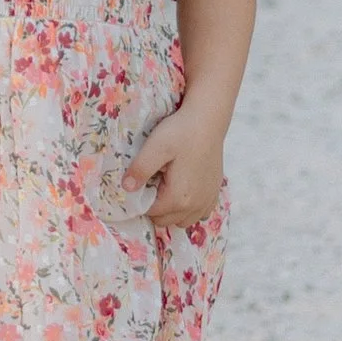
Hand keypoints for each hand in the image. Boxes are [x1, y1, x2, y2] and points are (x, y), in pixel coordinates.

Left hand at [124, 100, 228, 230]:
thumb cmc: (181, 131)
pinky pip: (199, 213)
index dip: (140, 201)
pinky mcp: (214, 193)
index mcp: (179, 198)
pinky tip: (182, 189)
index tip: (139, 183)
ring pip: (183, 220)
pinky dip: (188, 208)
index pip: (151, 213)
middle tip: (151, 182)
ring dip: (171, 210)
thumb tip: (126, 188)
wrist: (208, 120)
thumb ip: (140, 169)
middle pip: (166, 220)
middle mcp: (196, 205)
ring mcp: (208, 201)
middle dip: (155, 207)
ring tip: (165, 186)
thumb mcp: (155, 147)